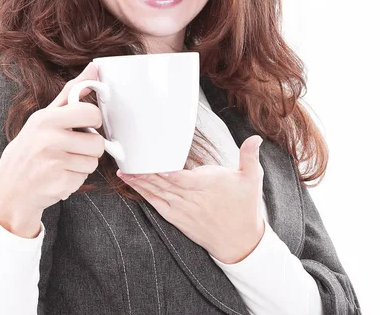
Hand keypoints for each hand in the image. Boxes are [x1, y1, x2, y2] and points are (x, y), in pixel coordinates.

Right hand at [0, 62, 105, 236]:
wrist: (9, 189)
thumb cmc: (30, 147)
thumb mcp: (45, 116)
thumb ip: (71, 92)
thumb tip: (94, 68)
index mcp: (47, 119)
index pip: (92, 114)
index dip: (92, 121)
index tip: (83, 125)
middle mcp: (49, 140)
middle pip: (98, 142)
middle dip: (90, 146)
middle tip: (73, 146)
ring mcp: (54, 165)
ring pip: (93, 162)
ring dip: (82, 164)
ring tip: (62, 162)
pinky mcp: (60, 185)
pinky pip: (84, 178)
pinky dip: (75, 178)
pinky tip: (58, 175)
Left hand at [117, 135, 265, 263]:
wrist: (240, 242)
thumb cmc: (244, 207)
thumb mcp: (251, 179)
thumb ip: (249, 156)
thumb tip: (255, 138)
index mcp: (208, 185)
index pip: (183, 178)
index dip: (168, 172)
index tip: (154, 163)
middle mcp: (192, 198)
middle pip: (164, 183)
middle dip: (145, 172)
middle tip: (128, 159)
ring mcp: (182, 209)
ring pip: (157, 192)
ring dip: (139, 181)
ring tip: (124, 169)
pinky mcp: (176, 218)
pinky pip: (156, 204)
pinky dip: (143, 193)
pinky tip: (131, 183)